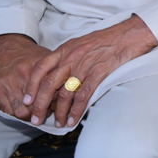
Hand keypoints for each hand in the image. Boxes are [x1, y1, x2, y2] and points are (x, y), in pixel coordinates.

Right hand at [0, 33, 50, 119]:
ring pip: (21, 112)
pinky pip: (7, 111)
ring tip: (34, 114)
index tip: (58, 107)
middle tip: (46, 113)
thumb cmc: (28, 55)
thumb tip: (71, 86)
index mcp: (37, 68)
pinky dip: (15, 114)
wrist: (5, 47)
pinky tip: (22, 110)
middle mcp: (22, 77)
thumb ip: (58, 71)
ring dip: (29, 116)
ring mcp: (7, 85)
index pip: (49, 93)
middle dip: (42, 112)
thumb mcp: (47, 57)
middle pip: (35, 105)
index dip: (55, 103)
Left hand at [23, 15, 157, 127]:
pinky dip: (76, 111)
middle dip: (40, 105)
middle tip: (37, 119)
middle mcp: (72, 58)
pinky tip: (73, 120)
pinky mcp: (99, 74)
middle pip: (48, 85)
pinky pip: (83, 96)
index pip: (40, 68)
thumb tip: (58, 74)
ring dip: (59, 112)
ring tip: (58, 123)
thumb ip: (68, 56)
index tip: (27, 101)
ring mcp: (85, 66)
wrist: (130, 34)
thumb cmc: (108, 39)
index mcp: (66, 49)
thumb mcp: (82, 42)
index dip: (31, 87)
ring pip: (64, 94)